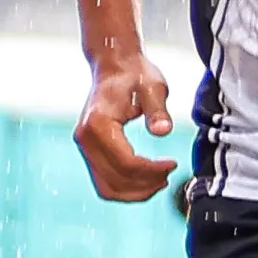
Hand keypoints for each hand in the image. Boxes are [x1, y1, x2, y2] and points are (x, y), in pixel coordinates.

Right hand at [73, 54, 177, 202]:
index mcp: (98, 123)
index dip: (151, 170)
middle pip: (115, 179)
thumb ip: (157, 110)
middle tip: (169, 174)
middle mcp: (85, 138)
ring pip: (107, 187)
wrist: (113, 65)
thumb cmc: (134, 74)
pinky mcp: (89, 151)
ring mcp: (84, 146)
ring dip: (135, 192)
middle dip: (145, 184)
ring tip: (160, 181)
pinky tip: (145, 180)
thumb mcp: (153, 87)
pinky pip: (104, 181)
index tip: (173, 164)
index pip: (125, 162)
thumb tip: (163, 131)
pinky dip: (125, 188)